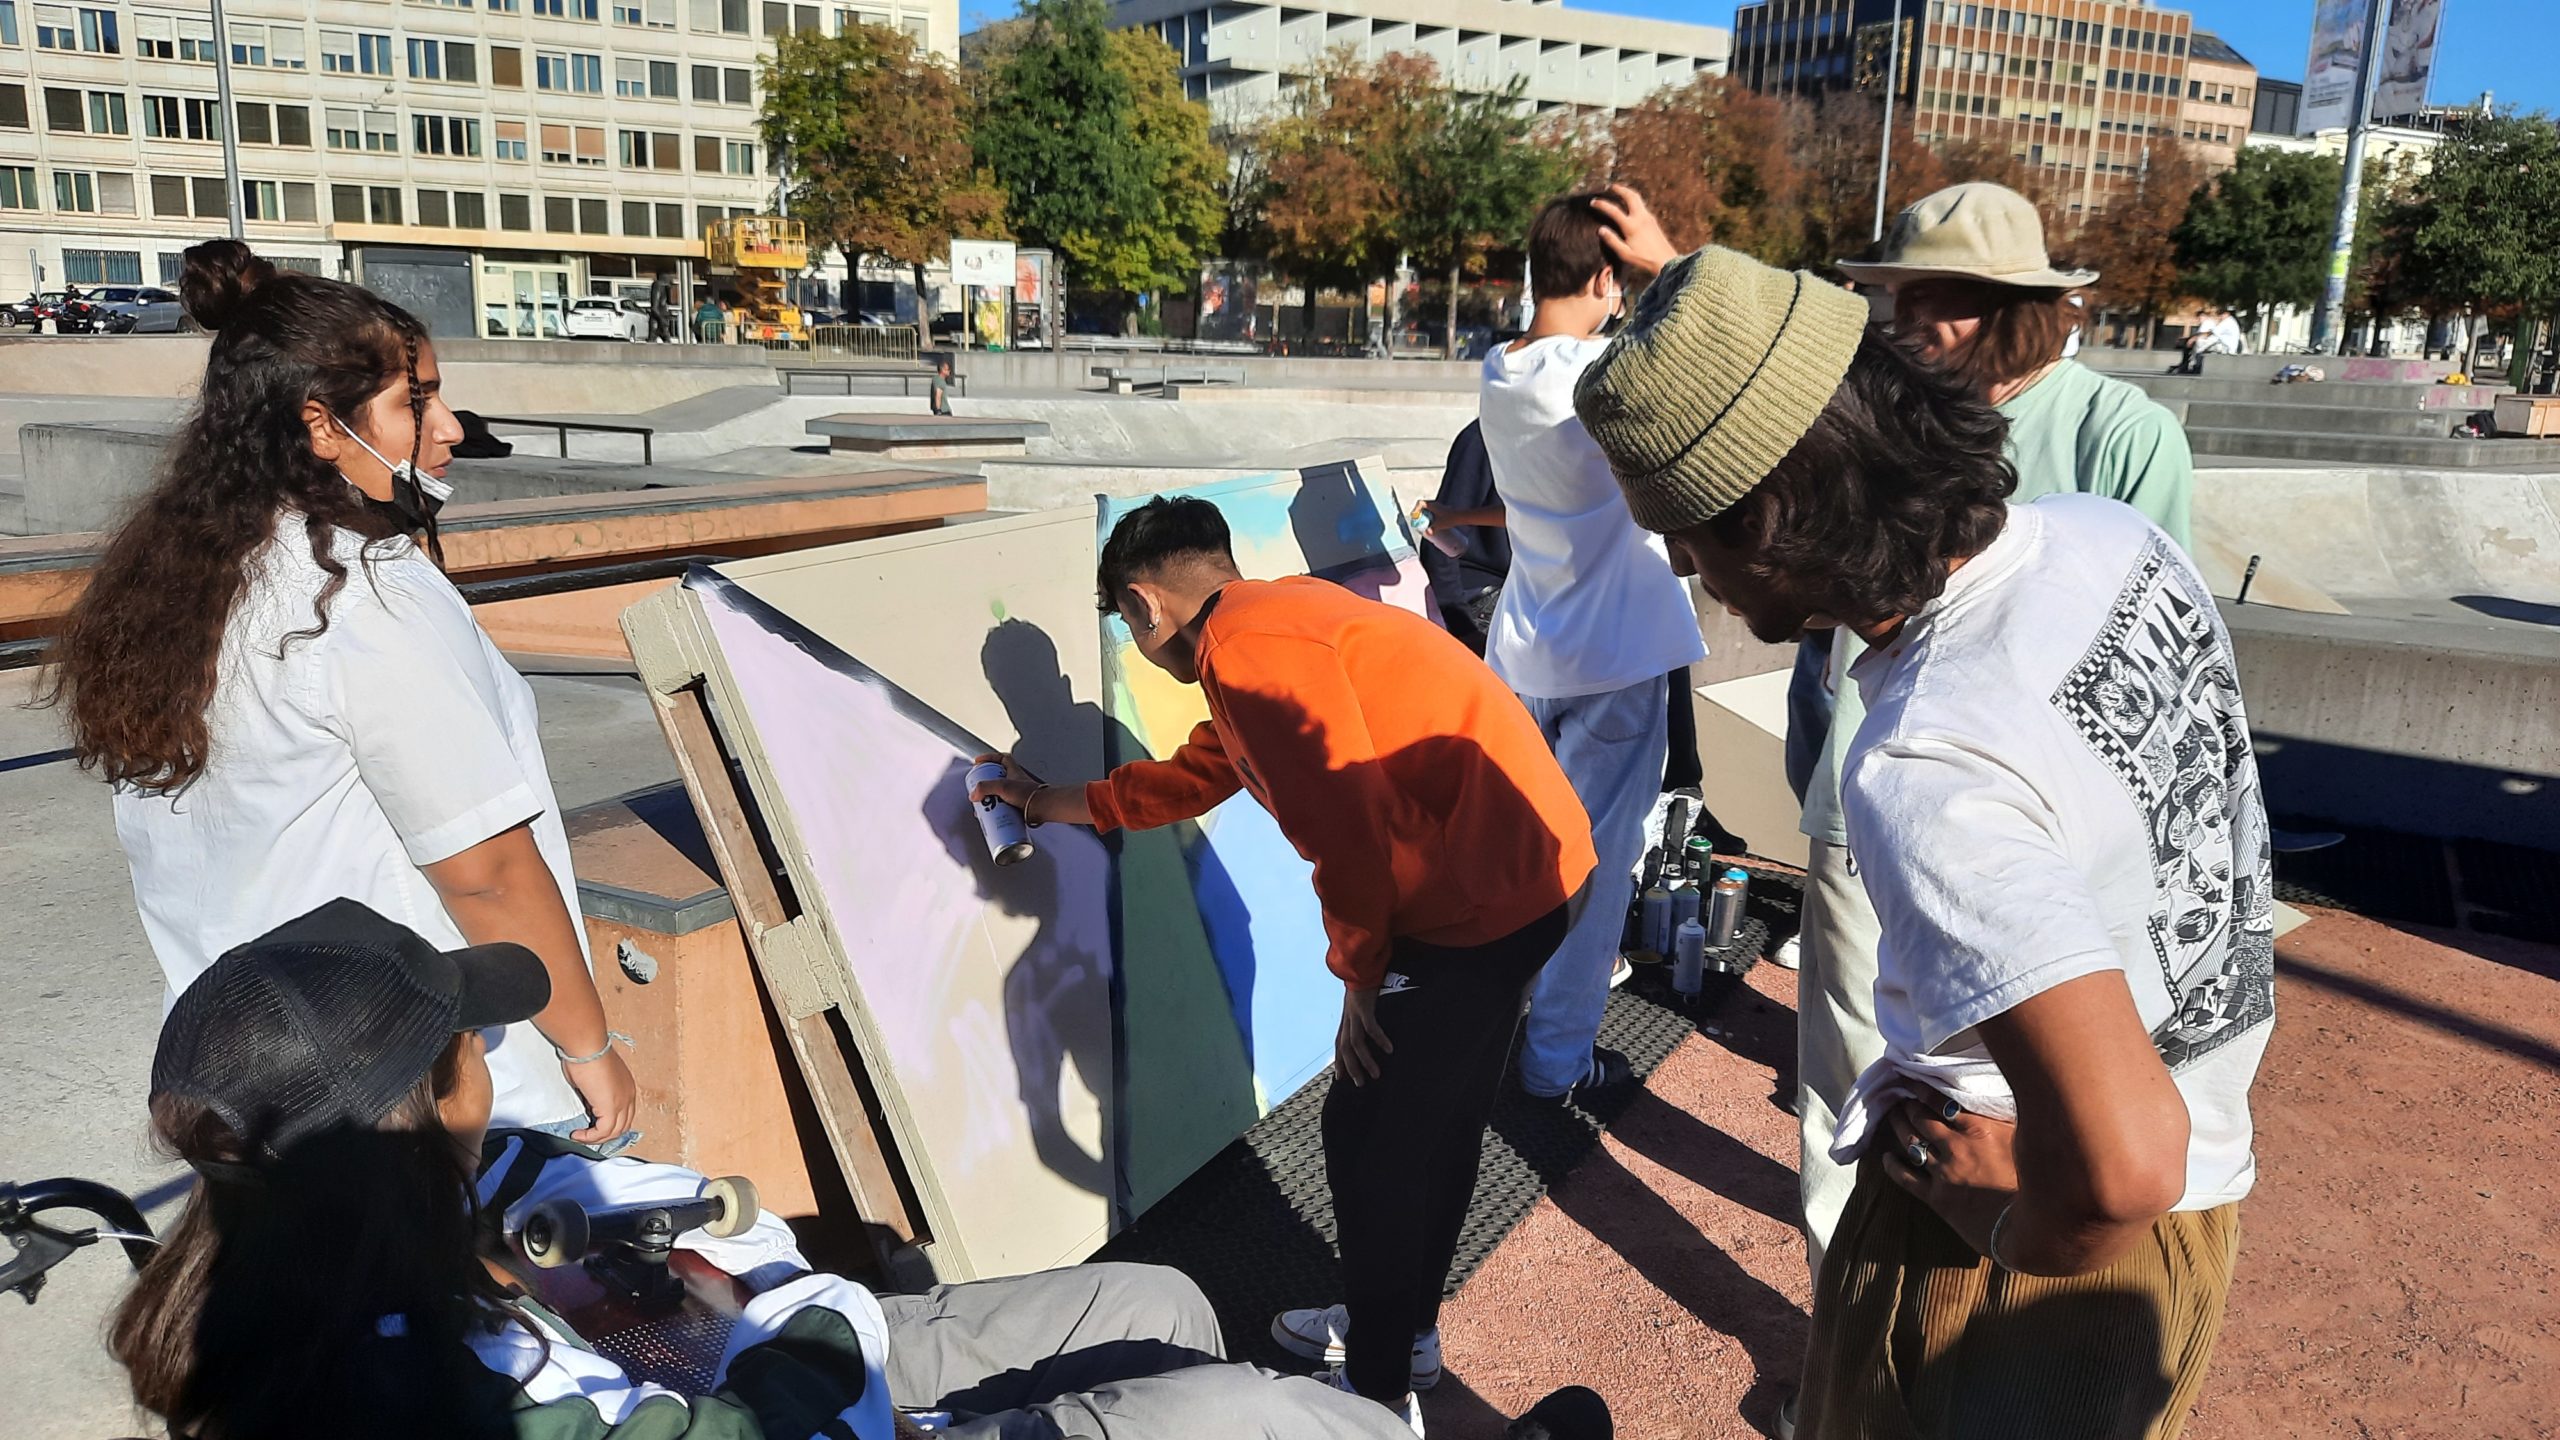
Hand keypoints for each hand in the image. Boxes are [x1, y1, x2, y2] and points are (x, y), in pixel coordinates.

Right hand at [564, 1047, 636, 1145]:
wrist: (586, 1047)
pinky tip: (578, 1134)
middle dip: (604, 1134)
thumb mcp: (592, 1079)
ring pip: (615, 1131)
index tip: (591, 1125)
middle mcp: (629, 1095)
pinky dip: (590, 1137)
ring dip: (596, 1138)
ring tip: (580, 1136)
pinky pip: (604, 1131)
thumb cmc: (586, 1054)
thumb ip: (593, 1094)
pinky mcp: (611, 1107)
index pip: (624, 1114)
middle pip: (622, 1125)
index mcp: (626, 1086)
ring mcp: (623, 1102)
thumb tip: (588, 1104)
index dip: (609, 1124)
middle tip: (586, 1136)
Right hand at [969, 751, 1039, 813]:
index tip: (978, 762)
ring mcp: (1016, 794)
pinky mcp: (1016, 807)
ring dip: (989, 799)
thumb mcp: (1003, 786)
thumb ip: (986, 788)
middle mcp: (1015, 782)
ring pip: (998, 794)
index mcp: (1013, 771)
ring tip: (983, 805)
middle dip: (985, 784)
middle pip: (996, 778)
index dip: (989, 758)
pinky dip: (996, 811)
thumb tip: (974, 794)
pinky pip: (1002, 807)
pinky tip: (991, 816)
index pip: (1001, 758)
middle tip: (977, 789)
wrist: (1042, 809)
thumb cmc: (1030, 795)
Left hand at [1334, 986, 1392, 1085]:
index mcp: (1346, 1017)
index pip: (1339, 1044)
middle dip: (1351, 1068)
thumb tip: (1368, 1021)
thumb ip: (1362, 1012)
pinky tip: (1389, 1049)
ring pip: (1356, 1043)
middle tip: (1360, 1084)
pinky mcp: (1364, 1006)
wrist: (1362, 960)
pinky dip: (1379, 1039)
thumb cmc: (1365, 980)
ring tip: (1376, 1075)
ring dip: (1366, 1061)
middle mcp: (1347, 1018)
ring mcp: (1354, 1013)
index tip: (1341, 1078)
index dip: (1340, 1061)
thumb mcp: (1360, 1000)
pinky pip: (1371, 1027)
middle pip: (1345, 1048)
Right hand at [1414, 499, 1450, 537]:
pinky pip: (1430, 511)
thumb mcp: (1440, 524)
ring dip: (1422, 514)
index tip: (1414, 516)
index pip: (1420, 503)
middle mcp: (1434, 504)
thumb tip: (1427, 532)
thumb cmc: (1451, 518)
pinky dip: (1427, 515)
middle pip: (1421, 505)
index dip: (1415, 509)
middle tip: (1416, 519)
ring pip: (1426, 508)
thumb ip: (1433, 529)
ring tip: (1421, 522)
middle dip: (1417, 512)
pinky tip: (1429, 522)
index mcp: (1432, 505)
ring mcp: (1437, 507)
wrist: (1460, 516)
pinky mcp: (1439, 510)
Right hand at [1591, 184, 1678, 284]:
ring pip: (1637, 198)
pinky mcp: (1652, 220)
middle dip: (1620, 189)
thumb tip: (1601, 230)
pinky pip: (1641, 204)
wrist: (1665, 260)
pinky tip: (1629, 204)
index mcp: (1631, 226)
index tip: (1593, 201)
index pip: (1614, 210)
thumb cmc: (1644, 259)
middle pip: (1630, 196)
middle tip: (1611, 187)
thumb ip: (1612, 241)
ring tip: (1620, 191)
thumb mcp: (1625, 254)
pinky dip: (1633, 200)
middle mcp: (1640, 217)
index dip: (1602, 204)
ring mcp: (1648, 217)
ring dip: (1627, 192)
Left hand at [1879, 1095, 2017, 1257]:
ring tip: (1893, 1117)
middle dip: (1908, 1106)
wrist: (2030, 1227)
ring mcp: (1944, 1172)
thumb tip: (1994, 1102)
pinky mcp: (1937, 1198)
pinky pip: (1905, 1178)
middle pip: (1921, 1119)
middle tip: (1901, 1098)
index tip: (1911, 1081)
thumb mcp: (2024, 1141)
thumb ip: (2004, 1121)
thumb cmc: (2034, 1182)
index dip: (1922, 1089)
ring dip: (1899, 1127)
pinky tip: (1886, 1157)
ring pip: (1910, 1142)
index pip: (1941, 1101)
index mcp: (1978, 1129)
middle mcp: (1956, 1147)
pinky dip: (1893, 1166)